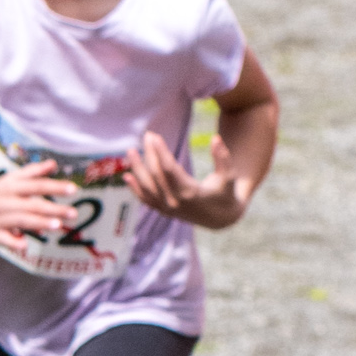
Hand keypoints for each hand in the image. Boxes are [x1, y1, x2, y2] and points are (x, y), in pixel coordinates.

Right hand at [0, 159, 76, 253]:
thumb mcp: (10, 179)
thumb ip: (32, 172)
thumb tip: (53, 164)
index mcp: (10, 187)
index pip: (35, 185)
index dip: (54, 187)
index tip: (73, 189)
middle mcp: (5, 201)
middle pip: (31, 204)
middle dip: (52, 208)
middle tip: (73, 212)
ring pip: (19, 220)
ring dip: (38, 222)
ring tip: (57, 225)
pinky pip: (2, 238)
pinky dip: (12, 242)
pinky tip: (25, 245)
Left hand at [123, 130, 244, 229]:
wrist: (221, 219)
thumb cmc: (225, 194)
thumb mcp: (229, 177)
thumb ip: (223, 158)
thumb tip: (216, 138)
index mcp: (191, 192)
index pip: (169, 169)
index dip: (160, 152)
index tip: (154, 137)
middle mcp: (176, 202)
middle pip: (156, 175)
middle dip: (150, 154)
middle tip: (147, 135)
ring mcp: (168, 209)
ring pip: (147, 187)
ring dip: (137, 169)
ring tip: (131, 151)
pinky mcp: (164, 212)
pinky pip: (146, 200)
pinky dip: (135, 189)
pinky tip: (126, 176)